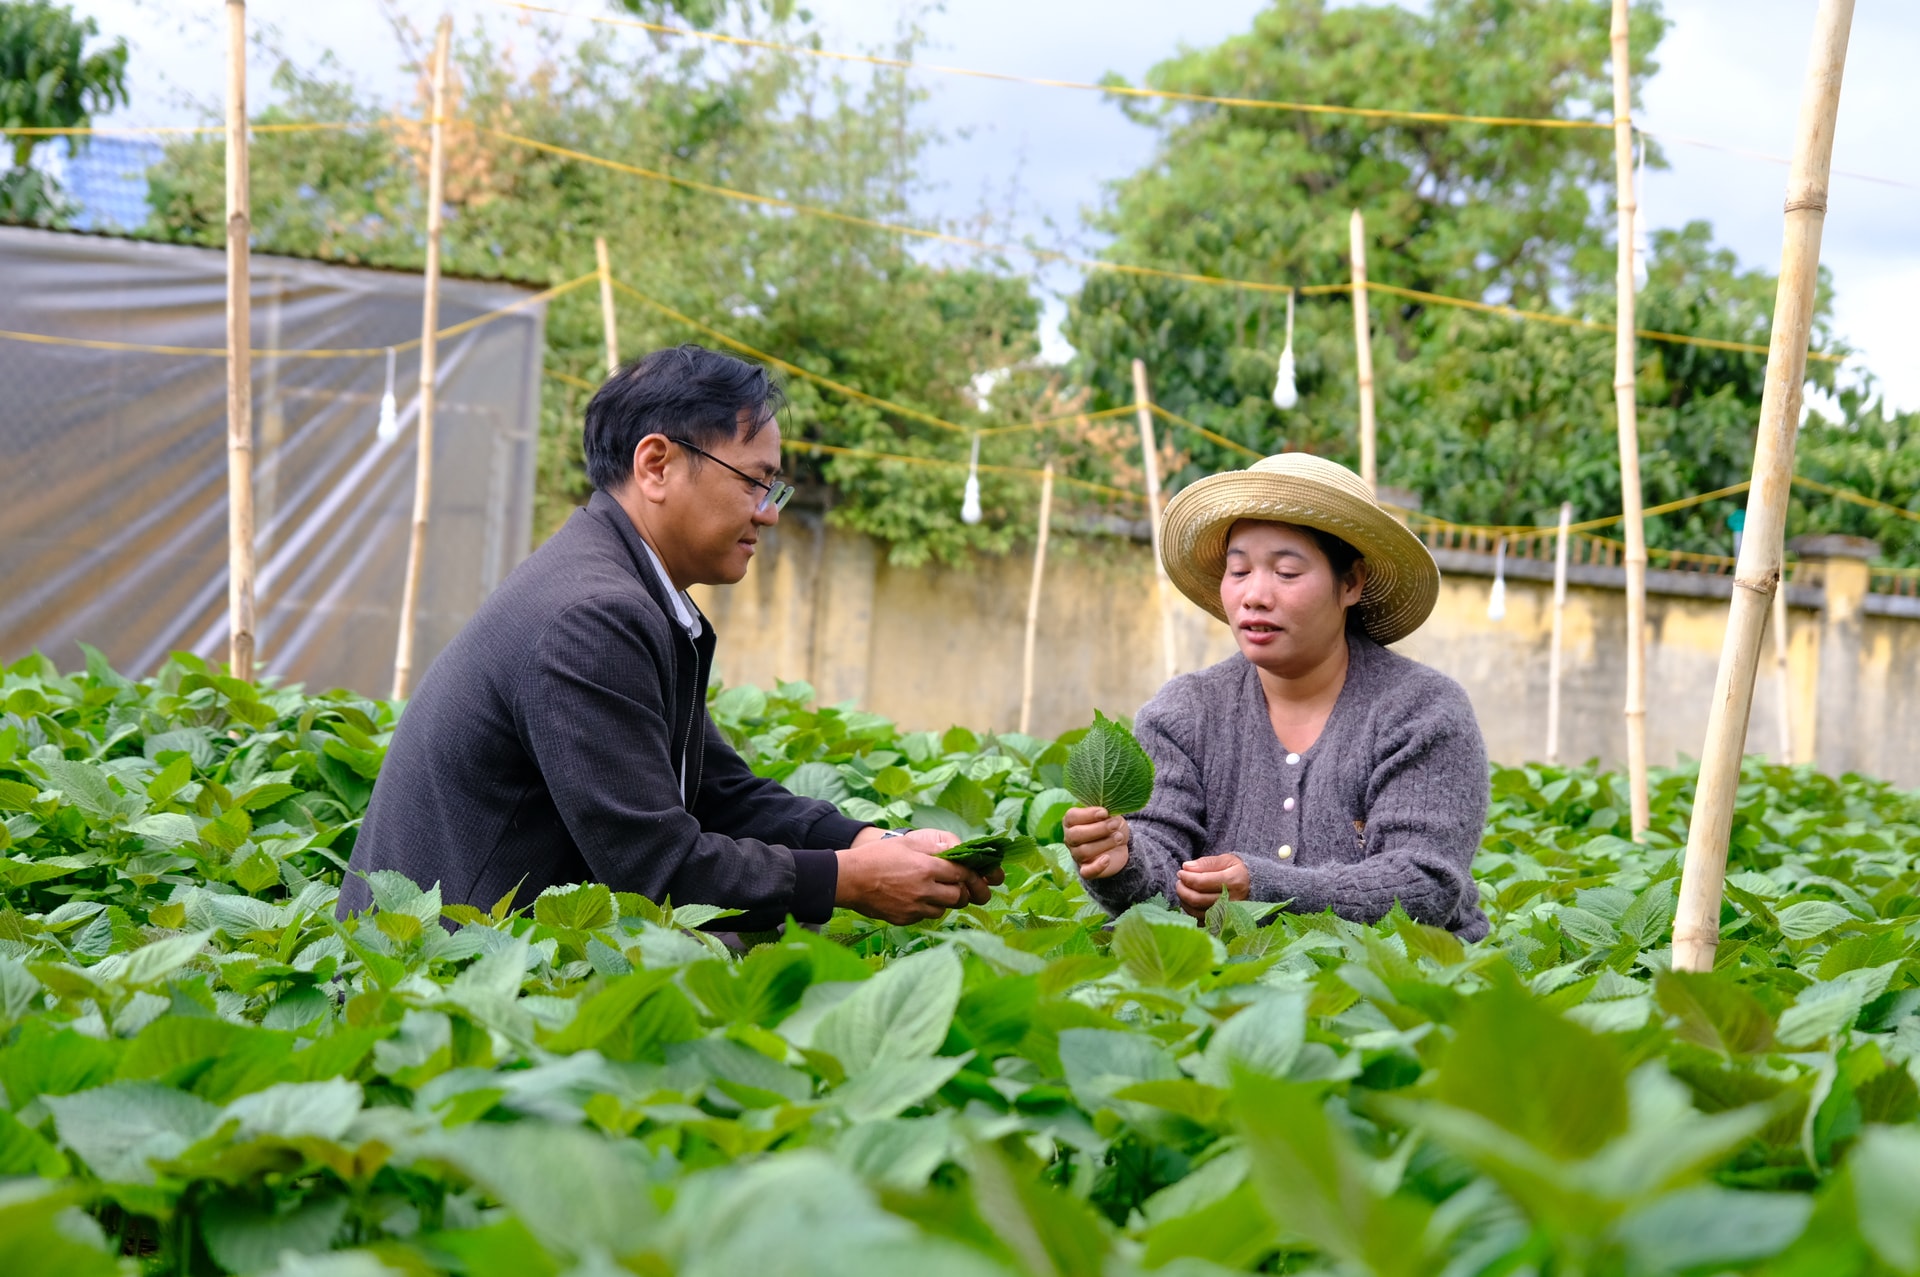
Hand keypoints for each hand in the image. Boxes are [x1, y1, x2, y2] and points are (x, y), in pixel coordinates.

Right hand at [835, 832, 996, 923]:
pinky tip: (915, 899)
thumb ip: (933, 848)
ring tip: (933, 892)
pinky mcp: (904, 919)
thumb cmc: (876, 857)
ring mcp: (914, 907)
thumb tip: (953, 849)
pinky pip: (924, 917)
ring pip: (943, 910)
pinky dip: (925, 909)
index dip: (971, 876)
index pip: (962, 874)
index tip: (974, 876)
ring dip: (944, 902)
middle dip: (961, 892)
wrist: (849, 878)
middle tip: (956, 886)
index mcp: (927, 868)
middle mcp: (924, 890)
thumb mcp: (905, 844)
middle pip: (958, 897)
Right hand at [1064, 806, 1129, 879]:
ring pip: (1083, 851)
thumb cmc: (1110, 826)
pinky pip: (1086, 872)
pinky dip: (1097, 866)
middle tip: (1114, 826)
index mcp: (1071, 822)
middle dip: (1098, 829)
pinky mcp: (1086, 869)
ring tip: (1119, 838)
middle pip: (1076, 835)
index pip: (1072, 817)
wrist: (1119, 845)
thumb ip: (1105, 813)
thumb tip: (1106, 814)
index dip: (1088, 814)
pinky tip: (1107, 859)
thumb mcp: (1110, 815)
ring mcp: (1076, 855)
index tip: (1105, 812)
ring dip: (1104, 843)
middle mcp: (1070, 838)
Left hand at [1175, 854, 1249, 918]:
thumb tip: (1186, 867)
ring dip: (1184, 901)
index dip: (1187, 878)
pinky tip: (1190, 901)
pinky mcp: (1224, 923)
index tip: (1181, 872)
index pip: (1202, 882)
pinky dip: (1191, 912)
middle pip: (1197, 899)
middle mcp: (1232, 901)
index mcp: (1234, 881)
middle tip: (1179, 882)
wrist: (1255, 888)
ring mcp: (1229, 915)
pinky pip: (1201, 921)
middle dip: (1183, 890)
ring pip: (1197, 912)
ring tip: (1184, 890)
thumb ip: (1206, 863)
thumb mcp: (1227, 861)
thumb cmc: (1238, 871)